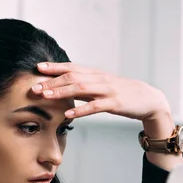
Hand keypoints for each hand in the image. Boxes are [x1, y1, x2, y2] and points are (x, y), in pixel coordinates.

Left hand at [32, 62, 172, 137]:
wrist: (148, 99)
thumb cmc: (122, 94)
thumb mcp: (102, 87)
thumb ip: (85, 86)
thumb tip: (64, 88)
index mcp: (95, 74)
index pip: (71, 67)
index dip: (54, 67)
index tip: (37, 68)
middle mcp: (100, 79)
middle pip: (72, 77)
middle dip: (52, 82)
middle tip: (34, 87)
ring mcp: (107, 90)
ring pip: (81, 88)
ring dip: (61, 92)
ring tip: (46, 96)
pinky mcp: (114, 103)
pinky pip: (95, 106)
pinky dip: (80, 110)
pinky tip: (68, 114)